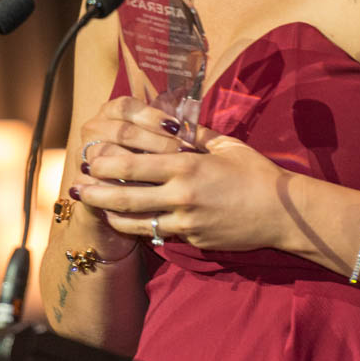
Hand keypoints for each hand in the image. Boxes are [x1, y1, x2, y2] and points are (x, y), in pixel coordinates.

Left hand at [77, 110, 287, 252]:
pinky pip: (157, 233)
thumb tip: (175, 121)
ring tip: (91, 204)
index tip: (90, 157)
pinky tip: (124, 220)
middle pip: (127, 194)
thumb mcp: (227, 146)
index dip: (108, 162)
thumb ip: (197, 135)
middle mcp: (181, 194)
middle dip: (97, 189)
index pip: (136, 164)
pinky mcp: (192, 239)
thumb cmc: (257, 173)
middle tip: (77, 184)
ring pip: (136, 220)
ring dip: (109, 212)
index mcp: (188, 165)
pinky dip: (137, 226)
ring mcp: (185, 221)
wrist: (283, 213)